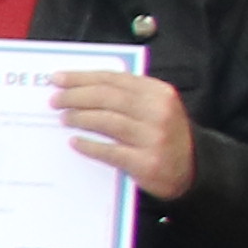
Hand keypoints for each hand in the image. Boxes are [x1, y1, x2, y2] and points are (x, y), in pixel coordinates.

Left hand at [58, 64, 192, 198]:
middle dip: (76, 96)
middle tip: (55, 100)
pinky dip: (89, 145)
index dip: (83, 77)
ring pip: (107, 121)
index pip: (114, 79)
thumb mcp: (155, 108)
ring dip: (80, 118)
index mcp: (159, 92)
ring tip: (64, 118)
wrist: (192, 170)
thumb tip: (79, 87)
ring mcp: (155, 138)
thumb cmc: (162, 134)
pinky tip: (74, 142)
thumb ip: (127, 95)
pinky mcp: (148, 163)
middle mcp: (159, 112)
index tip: (58, 78)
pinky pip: (110, 151)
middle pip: (107, 97)